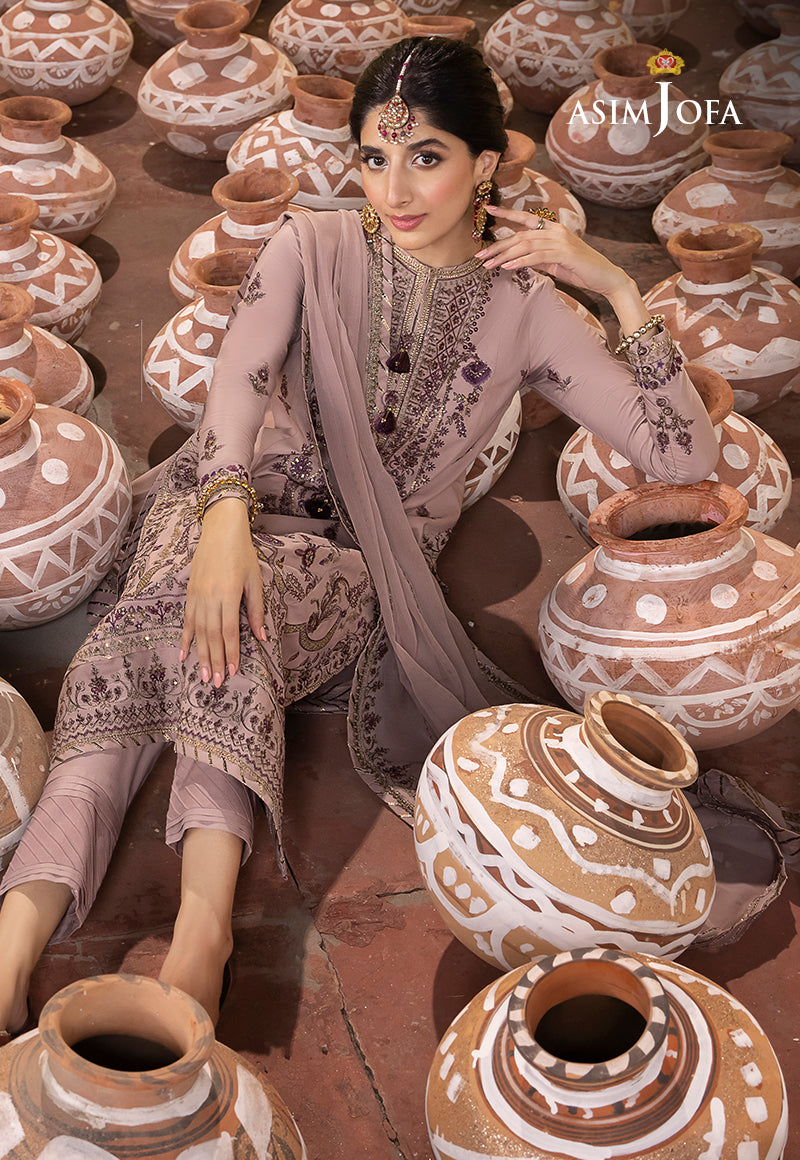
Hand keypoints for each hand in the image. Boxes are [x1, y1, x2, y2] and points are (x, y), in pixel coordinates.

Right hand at [180, 497, 265, 686]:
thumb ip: (256, 610)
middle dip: (214, 660)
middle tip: (215, 683)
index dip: (230, 652)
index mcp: (229, 594)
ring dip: (201, 654)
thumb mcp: (255, 580)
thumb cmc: (242, 554)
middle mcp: (210, 596)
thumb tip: (261, 636)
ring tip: (202, 675)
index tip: (232, 671)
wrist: (220, 529)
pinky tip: (184, 654)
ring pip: (198, 631)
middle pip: (212, 635)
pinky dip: (185, 638)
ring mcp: (197, 595)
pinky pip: (186, 619)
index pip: (229, 630)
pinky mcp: (189, 592)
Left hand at [477, 205, 633, 300]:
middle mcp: (556, 231)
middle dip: (498, 246)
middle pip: (520, 235)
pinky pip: (538, 256)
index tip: (489, 209)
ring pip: (526, 245)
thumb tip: (518, 261)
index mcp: (553, 229)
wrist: (606, 278)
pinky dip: (522, 261)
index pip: (526, 219)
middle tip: (480, 256)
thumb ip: (538, 258)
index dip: (507, 213)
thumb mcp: (554, 263)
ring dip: (505, 256)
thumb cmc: (581, 271)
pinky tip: (508, 267)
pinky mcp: (565, 254)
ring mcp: (561, 241)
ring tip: (489, 265)